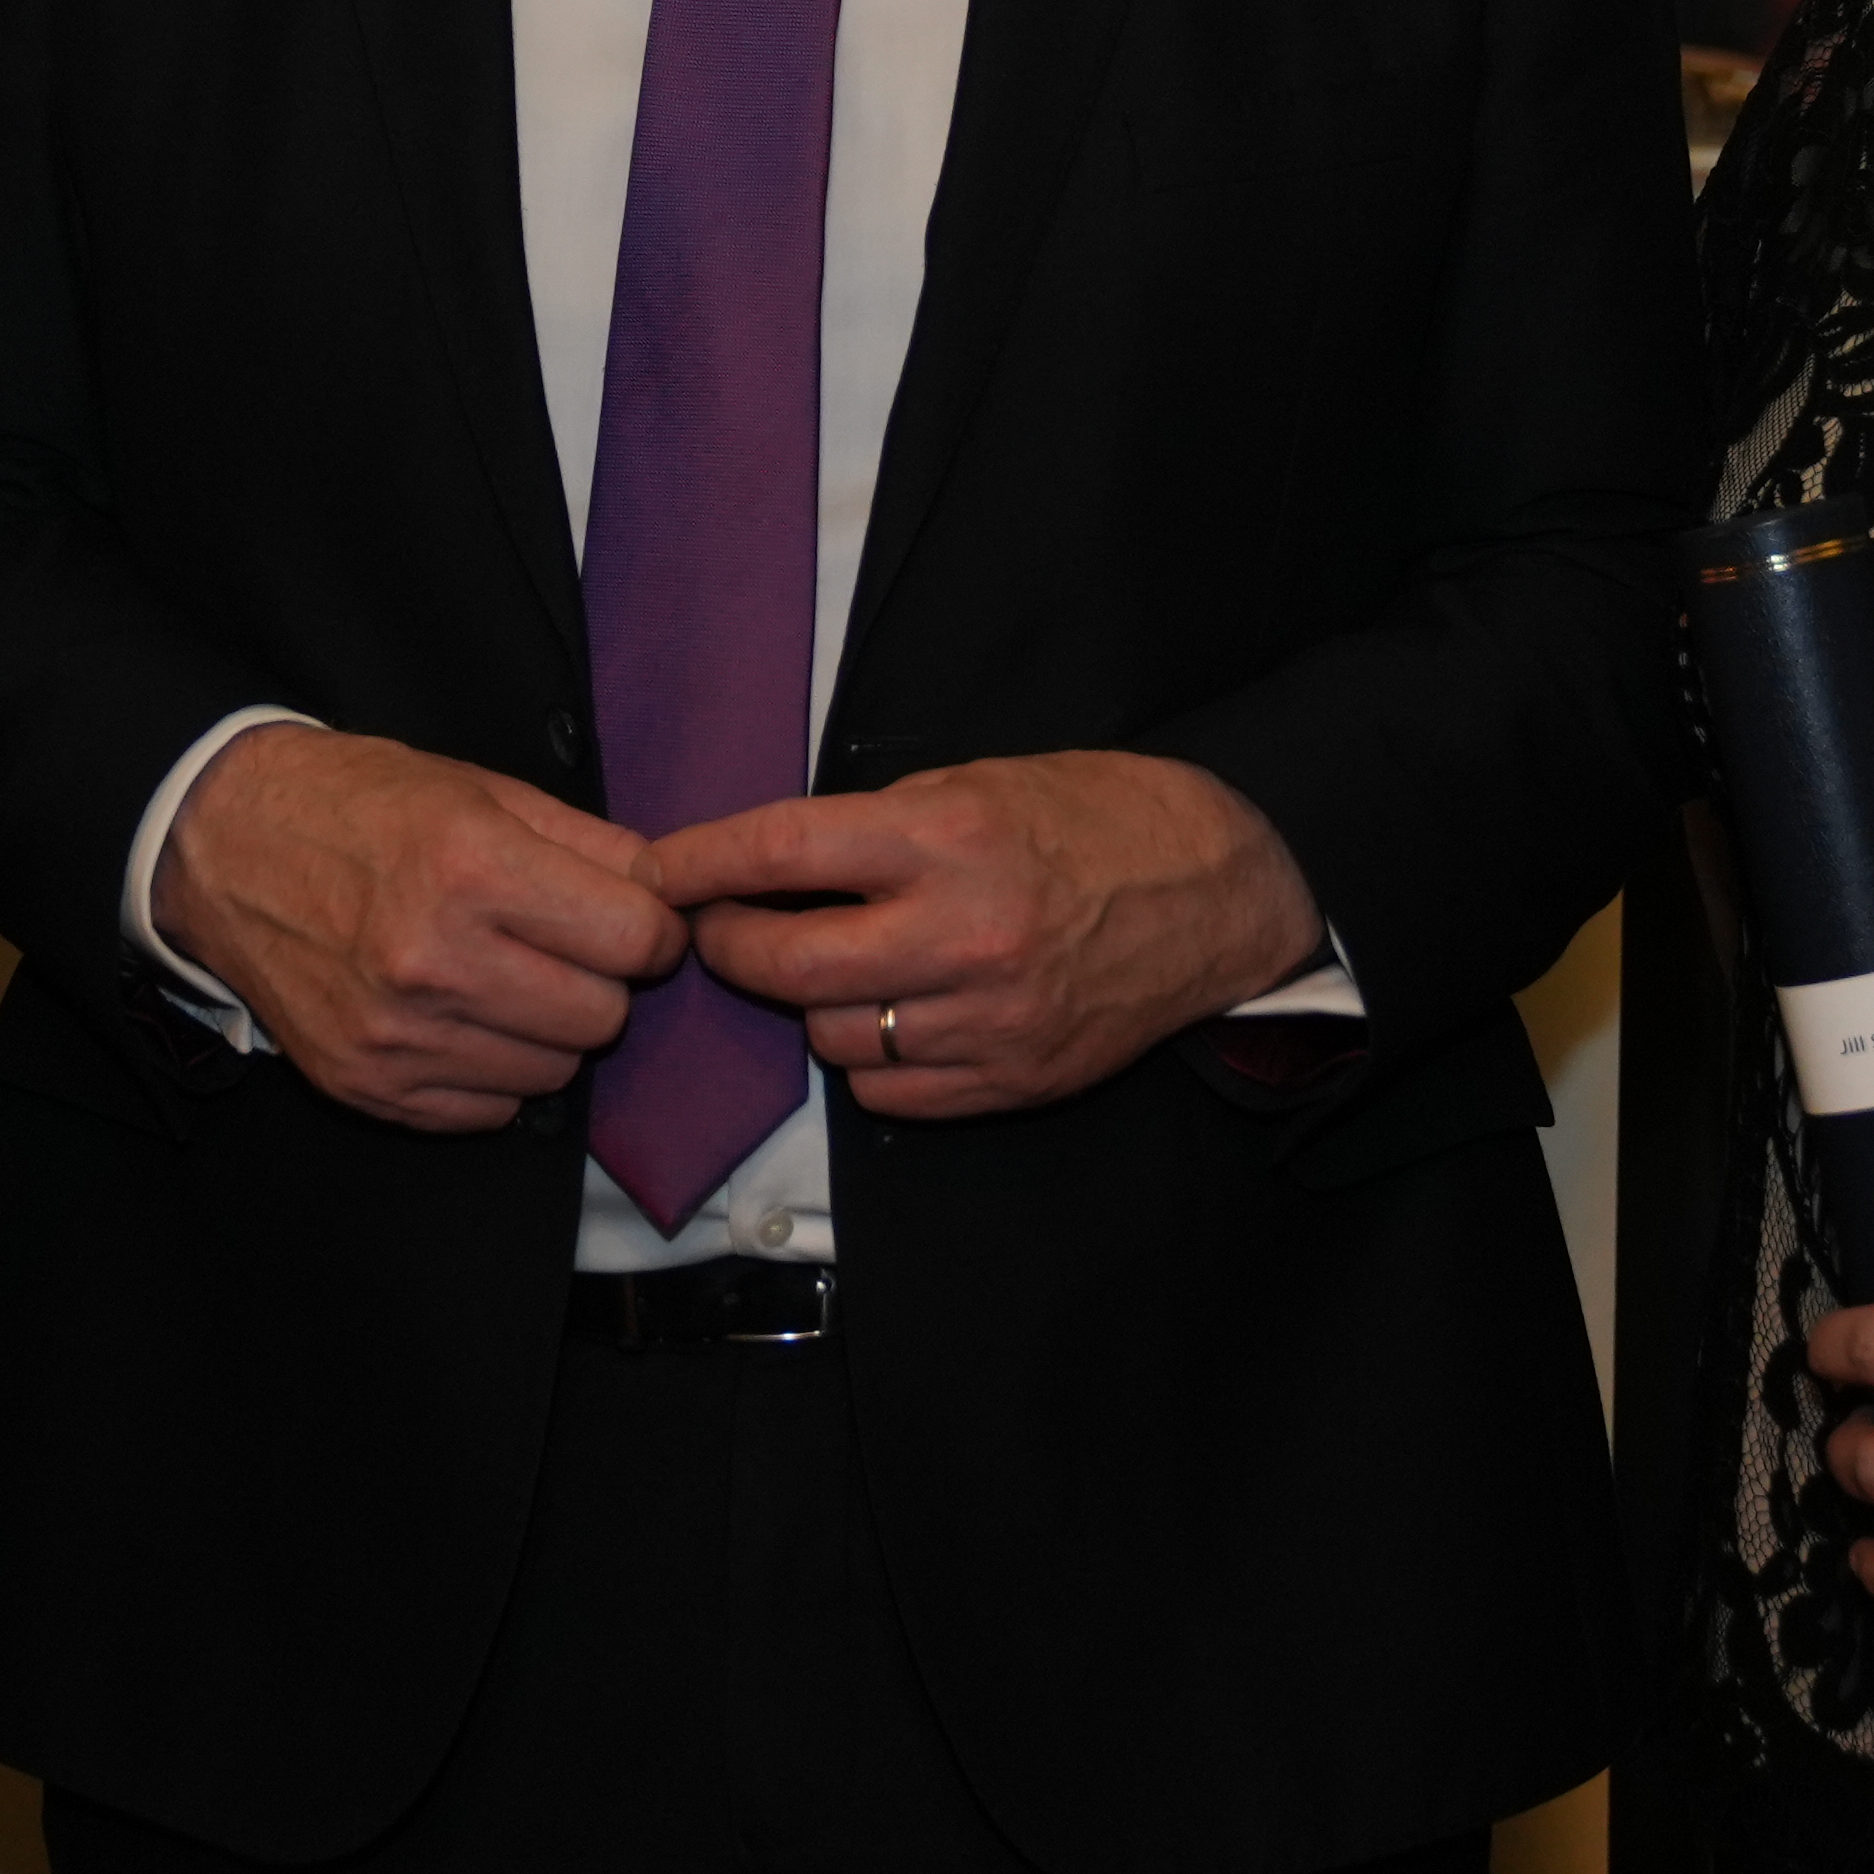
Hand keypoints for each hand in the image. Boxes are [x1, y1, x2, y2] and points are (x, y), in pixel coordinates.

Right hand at [152, 725, 686, 1129]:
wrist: (223, 847)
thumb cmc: (357, 806)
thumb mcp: (479, 789)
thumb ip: (588, 843)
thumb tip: (672, 891)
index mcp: (471, 869)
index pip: (634, 941)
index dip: (652, 929)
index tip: (634, 920)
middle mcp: (434, 961)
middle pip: (602, 1016)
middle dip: (599, 980)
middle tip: (559, 946)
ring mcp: (396, 1035)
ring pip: (553, 1071)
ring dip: (547, 1031)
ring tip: (502, 977)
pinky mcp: (367, 1086)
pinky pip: (490, 1109)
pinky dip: (493, 1070)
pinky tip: (461, 1017)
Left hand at [645, 752, 1321, 1117]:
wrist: (1216, 893)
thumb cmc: (1091, 818)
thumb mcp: (977, 781)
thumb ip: (874, 828)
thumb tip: (764, 869)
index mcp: (946, 836)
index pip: (781, 852)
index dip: (699, 863)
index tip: (656, 871)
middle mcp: (960, 932)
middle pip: (785, 966)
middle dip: (728, 949)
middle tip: (719, 930)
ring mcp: (986, 1018)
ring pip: (831, 1037)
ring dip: (813, 1005)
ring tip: (839, 966)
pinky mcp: (1010, 1080)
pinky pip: (889, 1091)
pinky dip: (872, 1058)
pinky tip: (895, 1015)